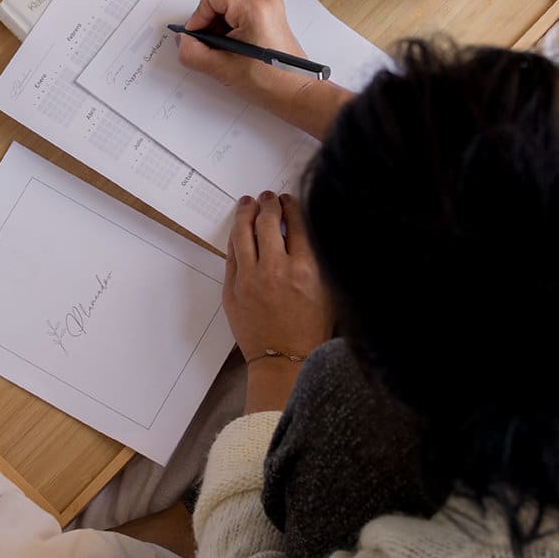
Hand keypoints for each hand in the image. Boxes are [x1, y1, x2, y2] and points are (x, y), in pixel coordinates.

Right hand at [175, 0, 354, 141]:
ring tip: (228, 54)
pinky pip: (242, 17)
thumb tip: (184, 41)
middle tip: (212, 50)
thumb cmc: (269, 83)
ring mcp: (270, 9)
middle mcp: (265, 3)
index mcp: (254, 9)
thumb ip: (194, 52)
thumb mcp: (222, 68)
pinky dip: (233, 32)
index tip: (199, 37)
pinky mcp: (272, 18)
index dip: (199, 16)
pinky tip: (237, 52)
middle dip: (211, 26)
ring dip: (222, 30)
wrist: (296, 94)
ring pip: (230, 10)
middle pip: (221, 1)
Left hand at [225, 192, 331, 411]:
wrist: (284, 360)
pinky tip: (240, 229)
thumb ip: (317, 259)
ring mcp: (250, 279)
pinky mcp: (232, 289)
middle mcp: (275, 270)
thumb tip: (303, 229)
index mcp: (305, 269)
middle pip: (268, 222)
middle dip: (269, 204)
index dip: (292, 205)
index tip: (289, 200)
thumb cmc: (310, 329)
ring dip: (246, 213)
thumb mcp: (327, 291)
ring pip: (243, 233)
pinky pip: (231, 254)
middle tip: (268, 197)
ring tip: (248, 203)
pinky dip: (236, 237)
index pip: (297, 223)